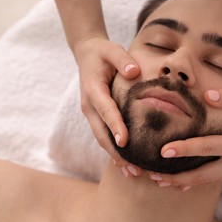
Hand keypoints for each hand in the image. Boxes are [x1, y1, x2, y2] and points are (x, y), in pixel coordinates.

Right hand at [74, 36, 141, 176]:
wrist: (86, 55)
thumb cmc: (101, 52)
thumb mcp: (111, 49)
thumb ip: (122, 59)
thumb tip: (134, 72)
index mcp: (93, 90)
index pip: (105, 110)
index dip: (115, 125)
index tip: (124, 141)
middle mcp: (89, 106)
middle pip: (101, 133)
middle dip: (116, 152)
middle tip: (133, 168)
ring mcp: (91, 113)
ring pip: (102, 139)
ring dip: (115, 156)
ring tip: (132, 173)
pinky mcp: (96, 117)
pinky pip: (104, 136)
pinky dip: (113, 150)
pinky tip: (126, 164)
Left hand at [149, 89, 221, 187]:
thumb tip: (205, 95)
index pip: (208, 148)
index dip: (185, 149)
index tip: (163, 151)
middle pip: (203, 175)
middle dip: (177, 177)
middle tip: (153, 176)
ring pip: (207, 181)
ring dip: (183, 182)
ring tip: (159, 181)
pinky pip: (214, 179)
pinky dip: (195, 181)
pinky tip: (179, 183)